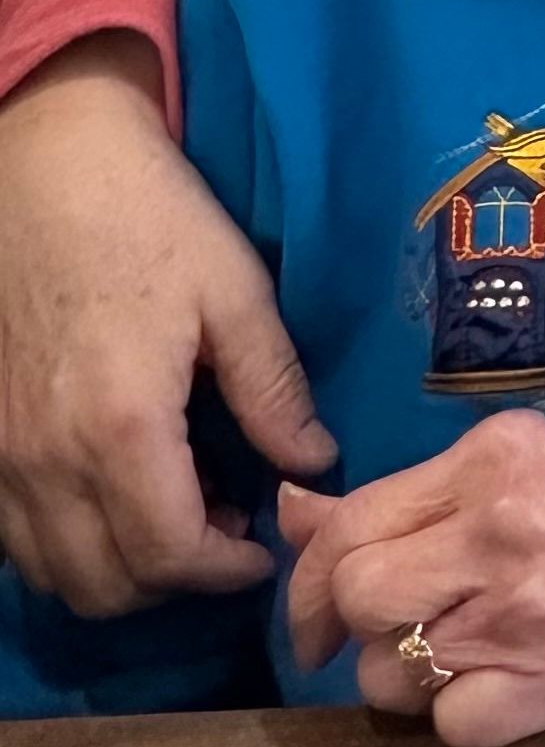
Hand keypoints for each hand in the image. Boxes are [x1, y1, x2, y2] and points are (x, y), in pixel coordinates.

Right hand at [0, 34, 334, 614]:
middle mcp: (43, 456)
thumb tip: (313, 463)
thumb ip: (274, 391)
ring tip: (178, 511)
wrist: (43, 163)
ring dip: (117, 568)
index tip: (265, 547)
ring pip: (49, 570)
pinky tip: (115, 492)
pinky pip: (11, 534)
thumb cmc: (150, 218)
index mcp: (119, 425)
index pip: (168, 555)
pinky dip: (64, 543)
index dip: (224, 572)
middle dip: (175, 580)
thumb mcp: (237, 296)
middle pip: (103, 583)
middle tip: (228, 530)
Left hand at [279, 410, 544, 746]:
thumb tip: (298, 513)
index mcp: (503, 460)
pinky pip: (448, 725)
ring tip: (471, 656)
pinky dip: (465, 718)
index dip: (312, 573)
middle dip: (351, 627)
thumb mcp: (534, 479)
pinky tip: (510, 688)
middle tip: (380, 639)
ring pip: (390, 671)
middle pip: (357, 593)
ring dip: (410, 679)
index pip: (352, 520)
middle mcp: (507, 528)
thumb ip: (420, 500)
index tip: (318, 606)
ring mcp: (525, 613)